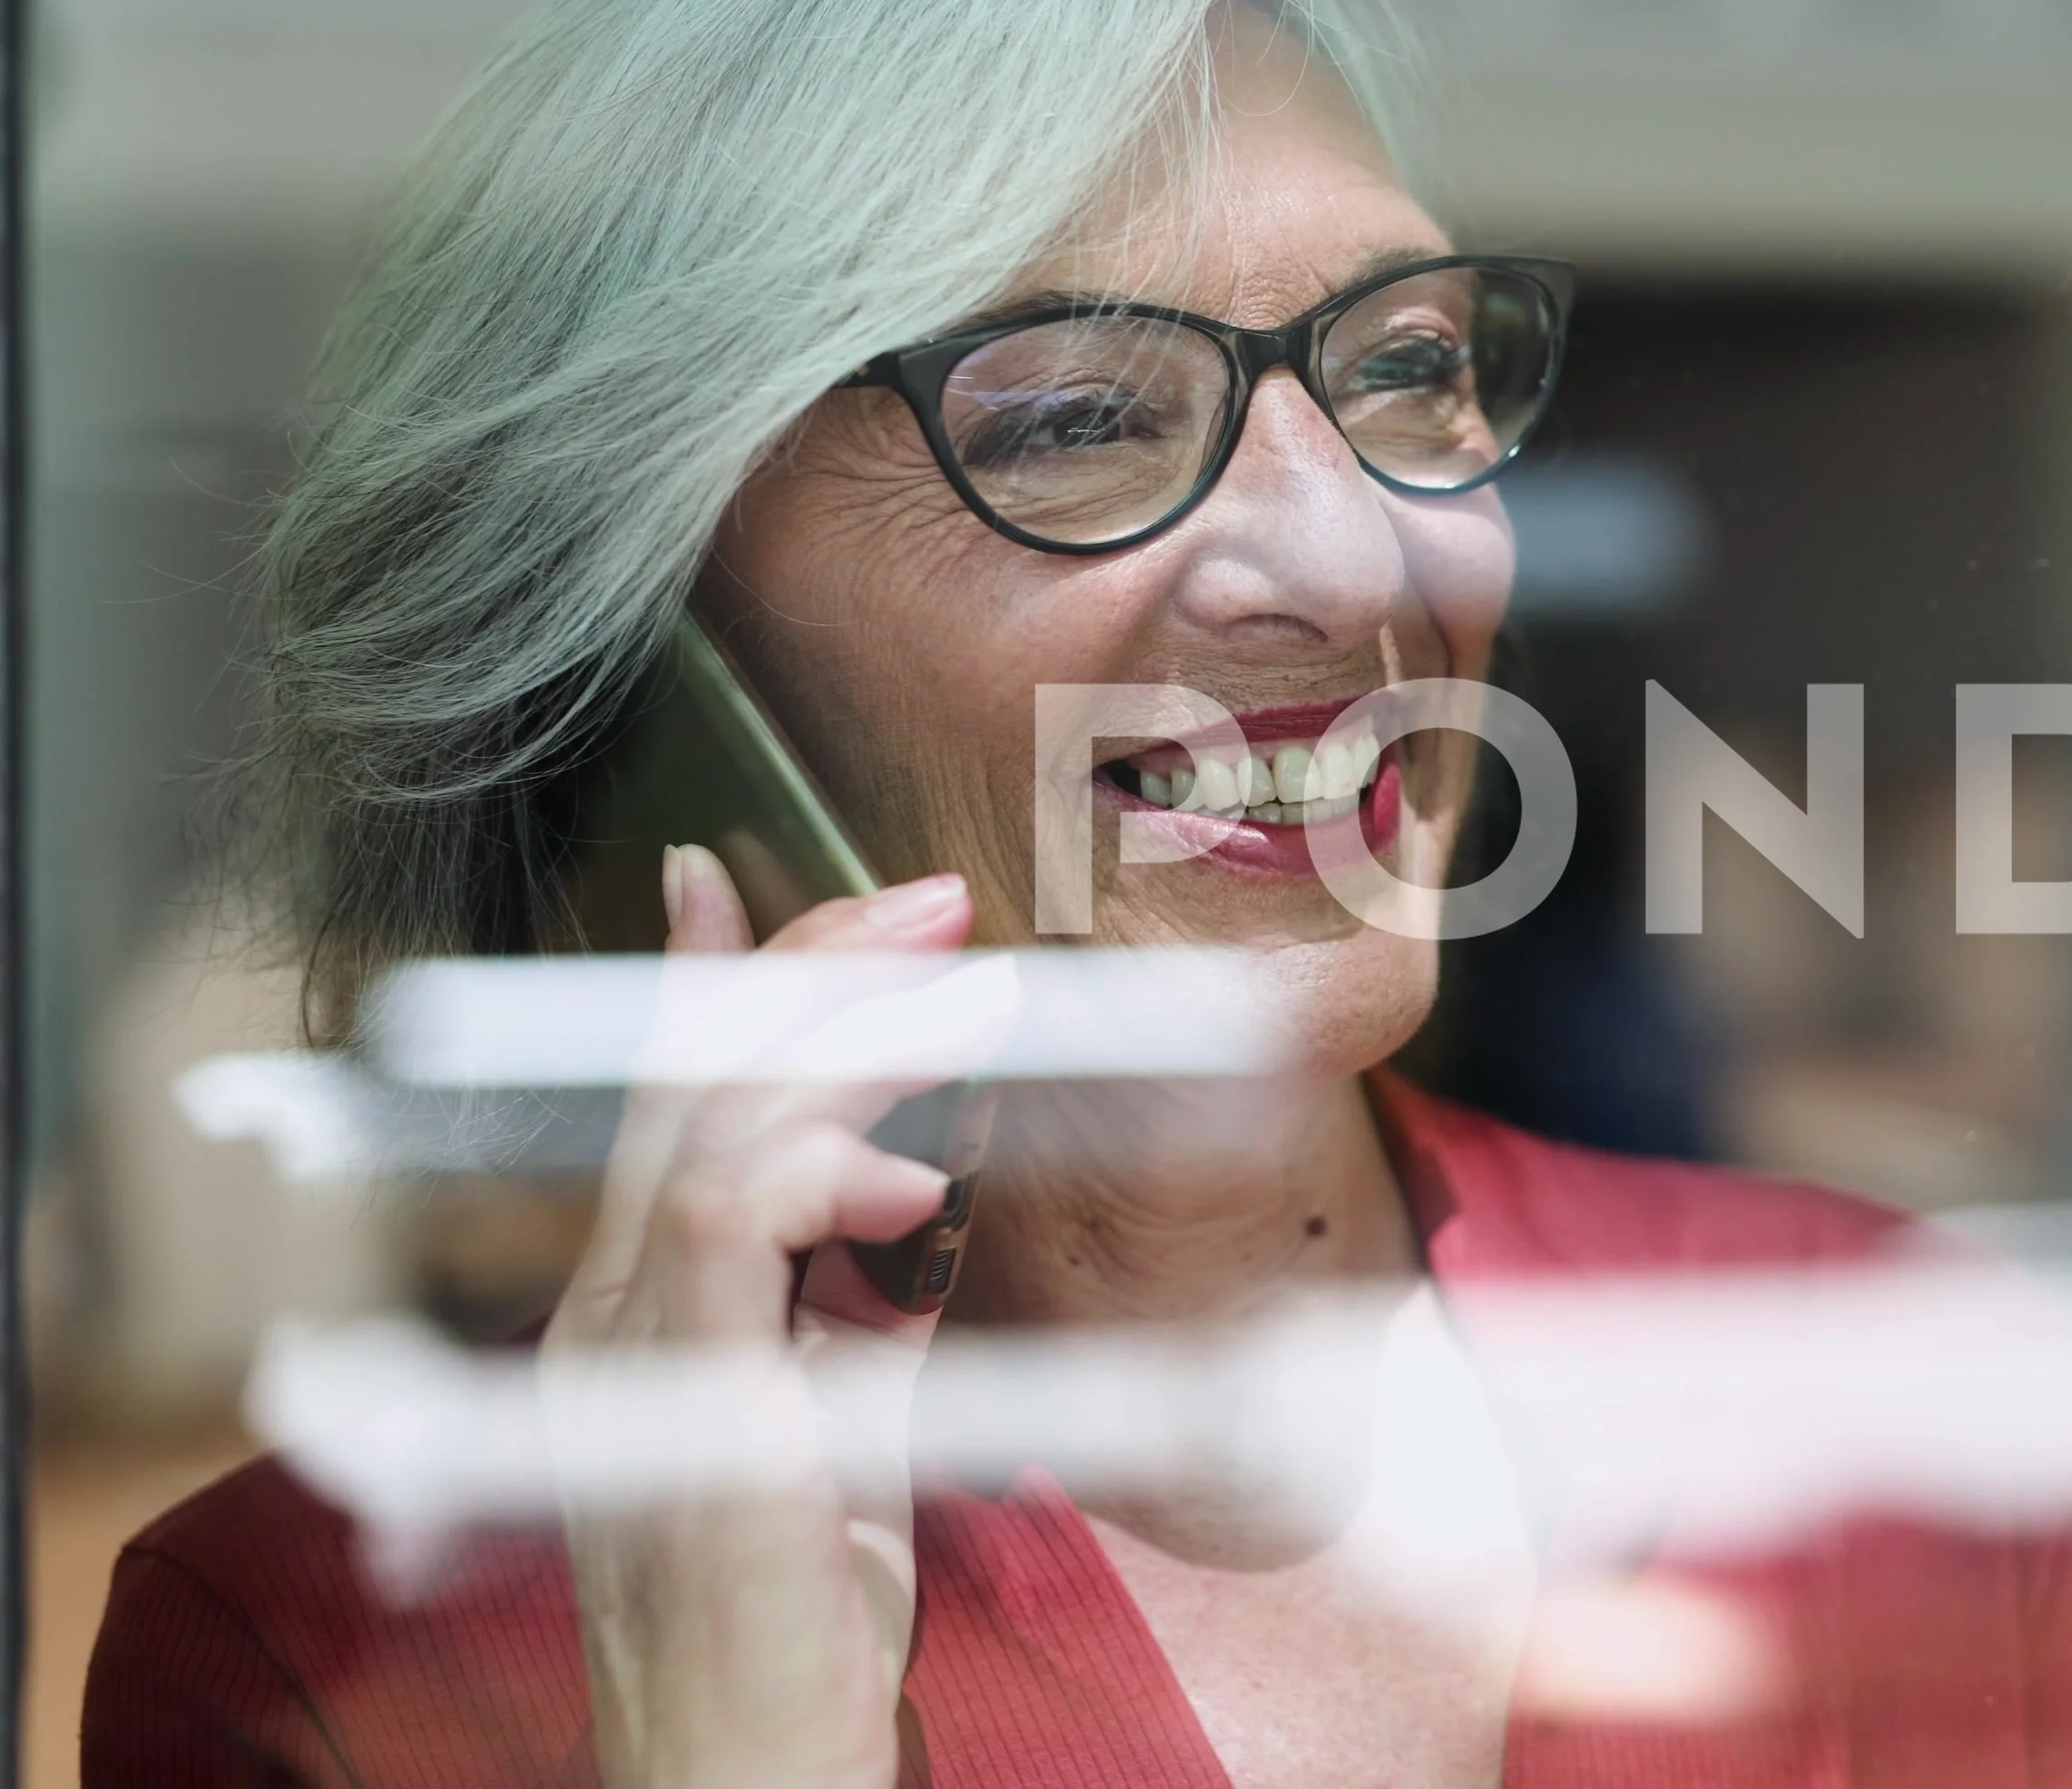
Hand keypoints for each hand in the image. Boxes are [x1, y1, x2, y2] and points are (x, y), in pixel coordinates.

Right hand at [541, 846, 979, 1788]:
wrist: (744, 1765)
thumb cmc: (796, 1616)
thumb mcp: (850, 1421)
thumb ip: (865, 1302)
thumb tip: (921, 1186)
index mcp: (641, 1307)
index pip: (660, 1104)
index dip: (699, 979)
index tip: (738, 878)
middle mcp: (610, 1311)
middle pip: (681, 1083)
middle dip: (801, 968)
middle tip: (922, 901)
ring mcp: (628, 1354)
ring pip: (709, 1124)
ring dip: (840, 1036)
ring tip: (955, 988)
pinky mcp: (683, 1402)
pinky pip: (731, 1221)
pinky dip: (827, 1164)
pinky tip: (917, 1179)